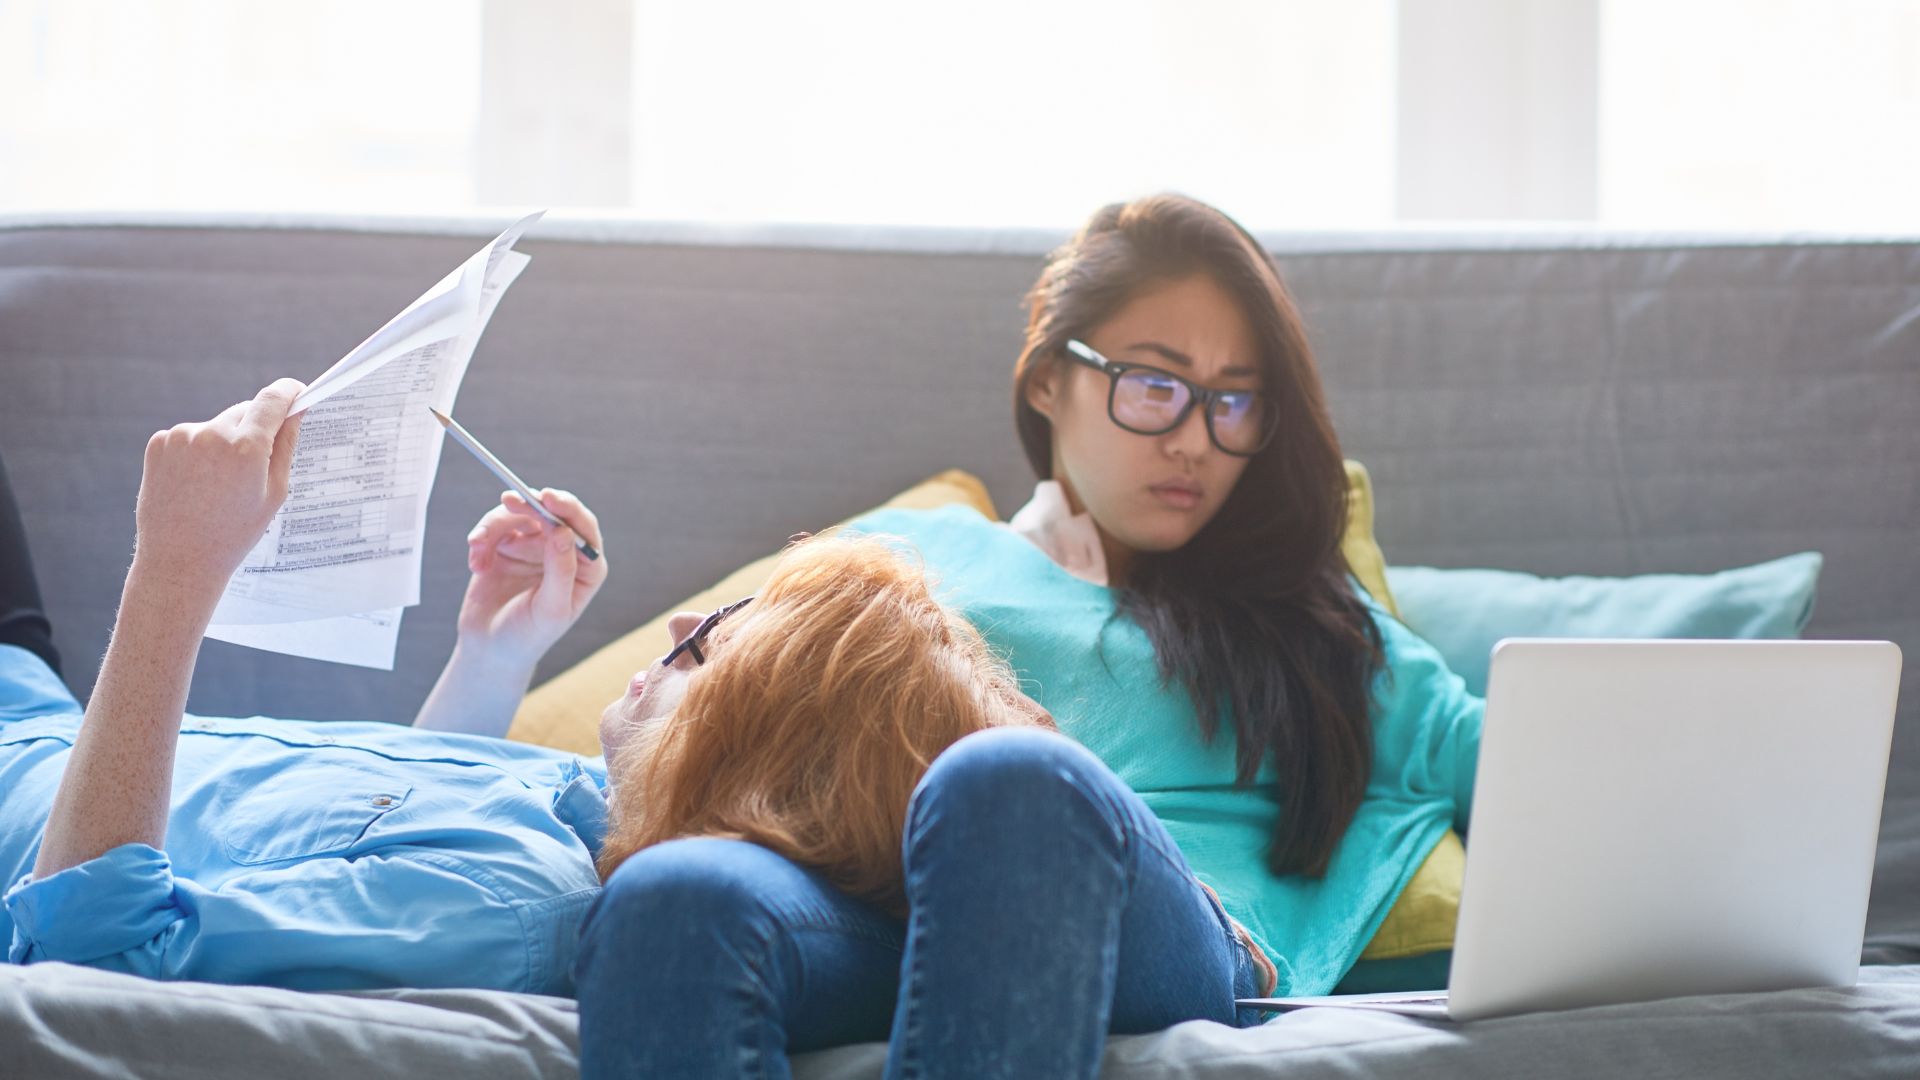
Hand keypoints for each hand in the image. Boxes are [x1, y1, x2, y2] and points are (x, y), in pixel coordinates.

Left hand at [131, 379, 305, 602]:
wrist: (179, 560)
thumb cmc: (234, 533)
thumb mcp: (274, 493)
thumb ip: (285, 446)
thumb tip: (295, 411)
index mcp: (247, 448)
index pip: (274, 399)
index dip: (289, 392)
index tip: (296, 393)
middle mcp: (212, 434)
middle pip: (245, 412)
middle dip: (254, 429)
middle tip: (253, 467)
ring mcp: (181, 437)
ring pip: (216, 426)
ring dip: (223, 442)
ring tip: (218, 484)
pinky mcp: (159, 443)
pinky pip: (190, 436)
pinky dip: (198, 451)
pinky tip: (196, 483)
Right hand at [456, 488, 607, 668]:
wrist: (489, 651)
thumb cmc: (527, 636)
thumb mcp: (550, 609)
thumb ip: (561, 570)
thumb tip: (563, 531)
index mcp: (586, 568)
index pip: (583, 528)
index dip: (567, 508)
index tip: (547, 498)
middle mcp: (562, 552)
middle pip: (550, 513)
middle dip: (529, 505)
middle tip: (508, 500)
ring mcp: (533, 548)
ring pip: (518, 515)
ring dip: (494, 527)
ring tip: (477, 547)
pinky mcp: (504, 547)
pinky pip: (493, 527)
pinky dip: (481, 540)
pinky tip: (476, 564)